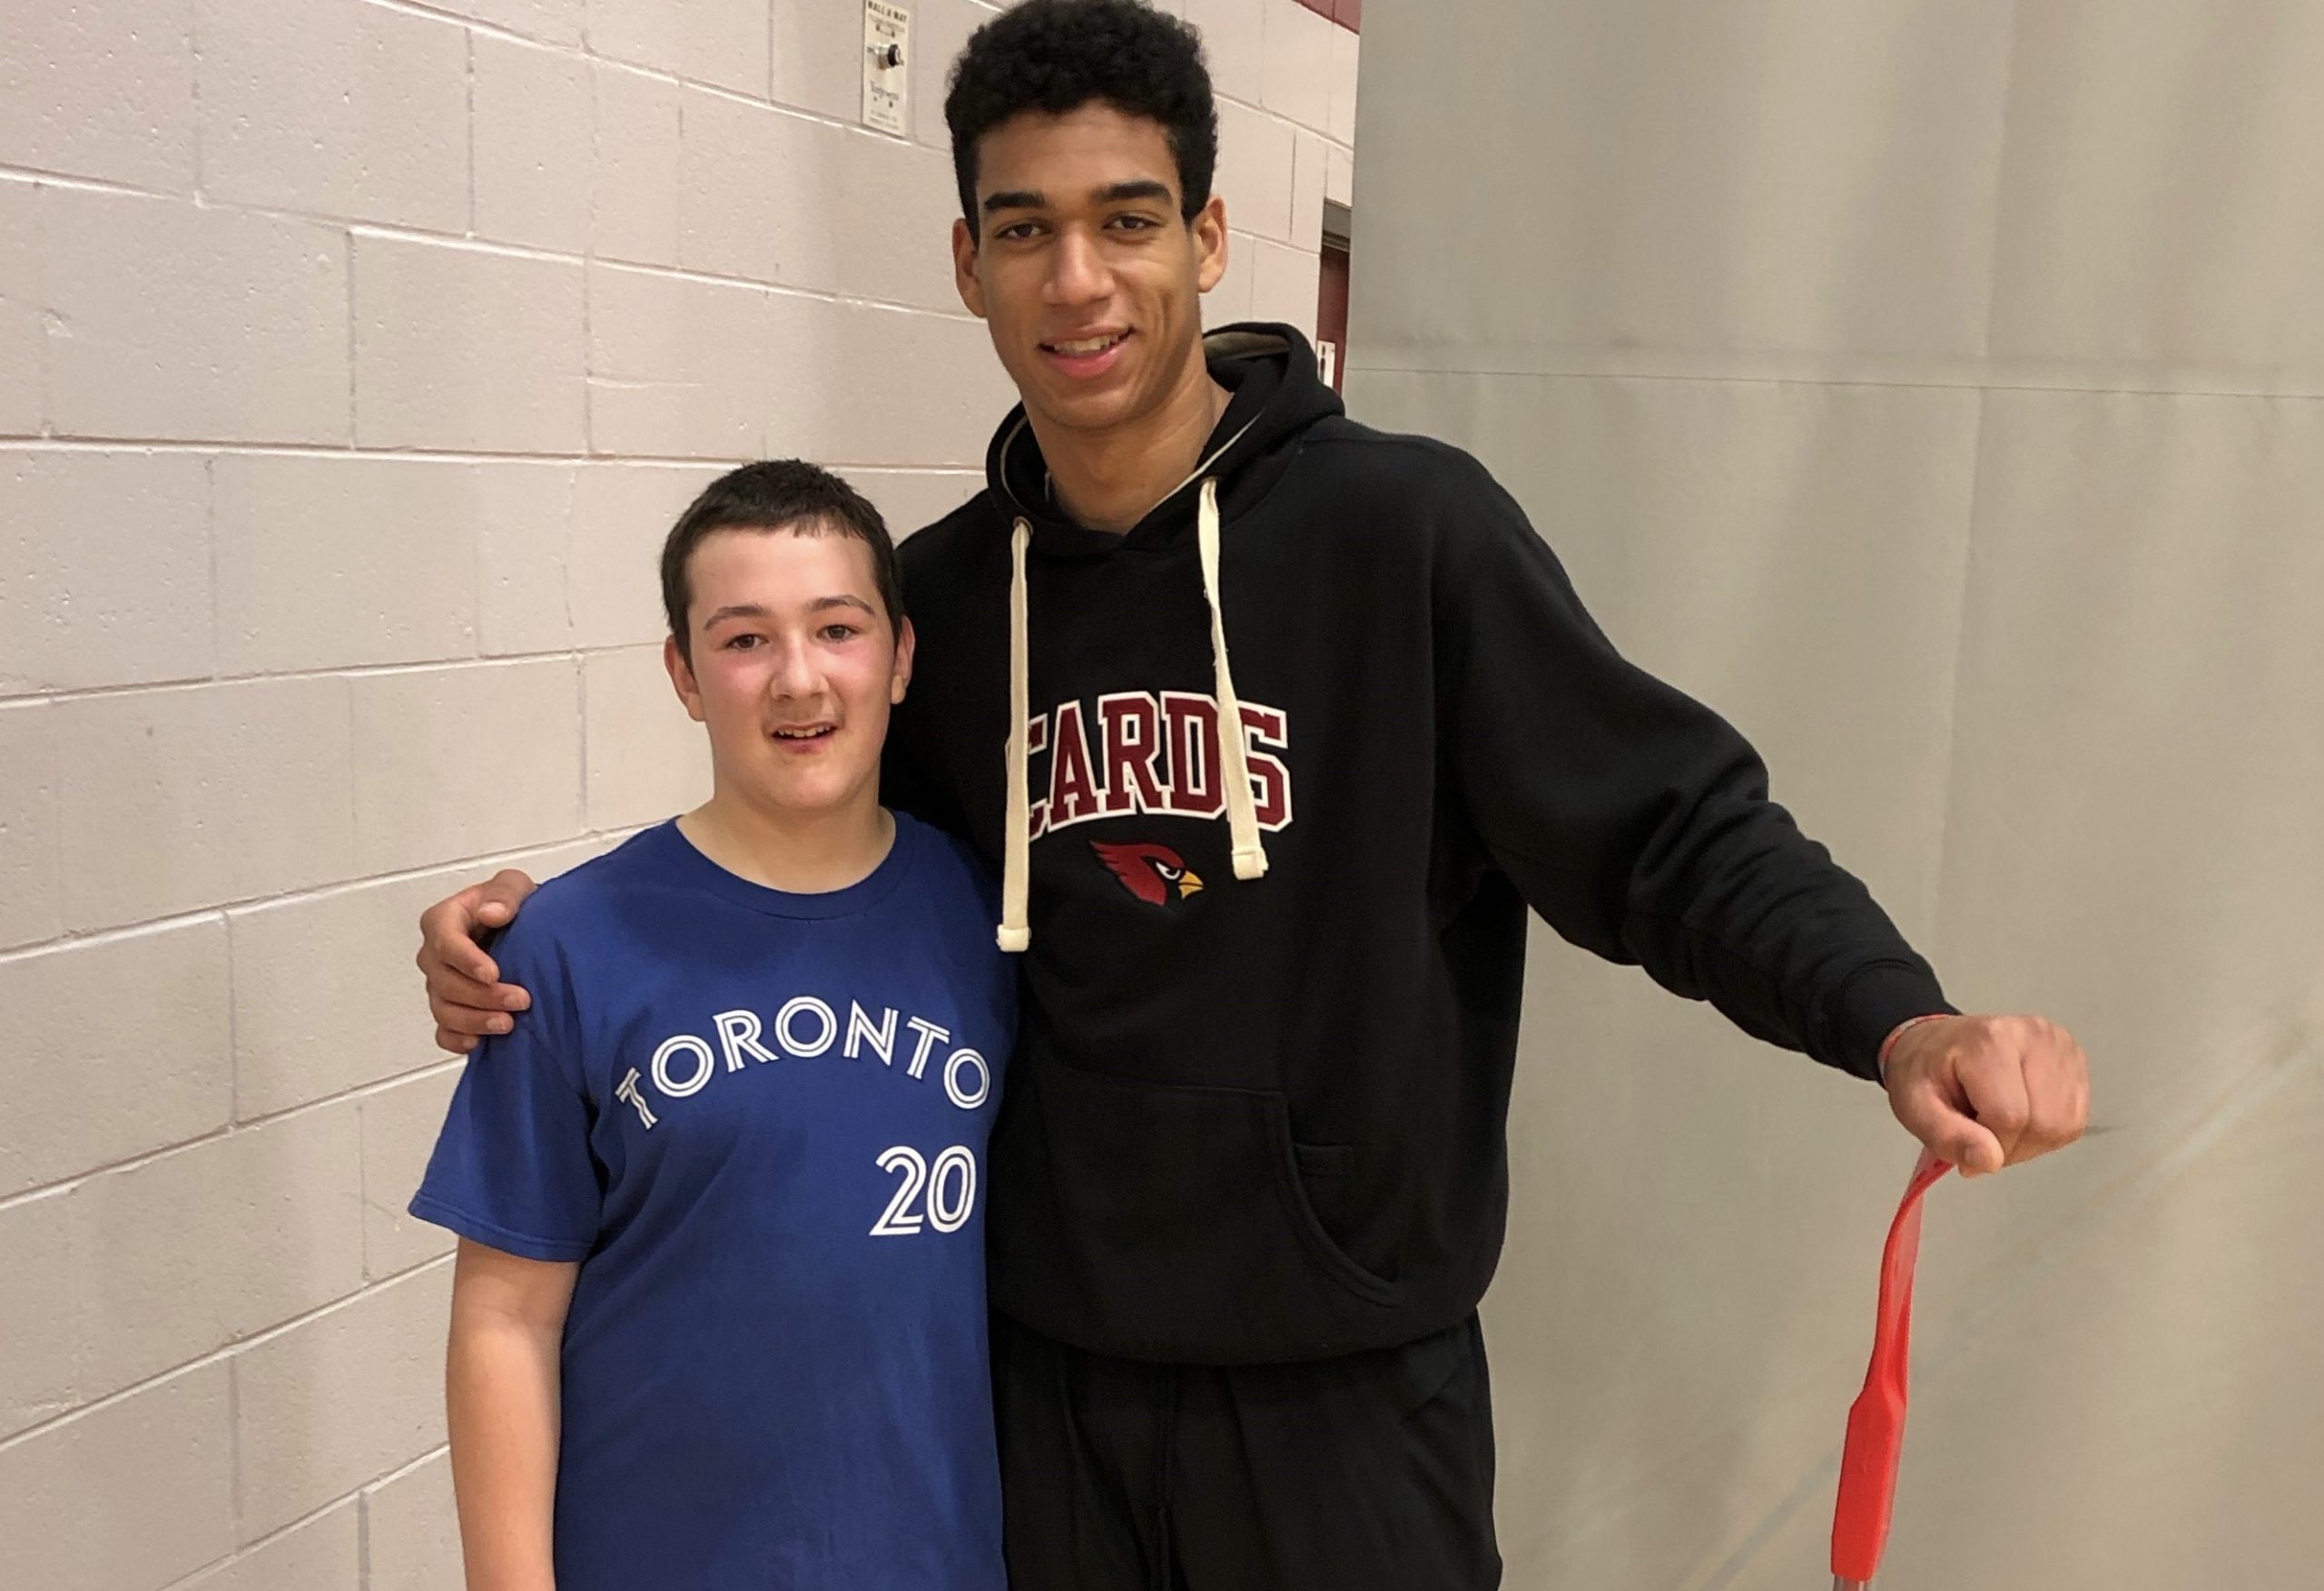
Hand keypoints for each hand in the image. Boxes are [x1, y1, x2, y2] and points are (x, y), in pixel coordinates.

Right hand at [416, 870, 538, 1053]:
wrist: (521, 929)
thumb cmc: (510, 905)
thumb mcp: (512, 886)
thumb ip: (504, 894)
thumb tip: (492, 913)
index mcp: (443, 921)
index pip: (445, 942)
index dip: (466, 960)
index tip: (493, 973)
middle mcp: (434, 955)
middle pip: (444, 982)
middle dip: (481, 995)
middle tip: (520, 1000)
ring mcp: (439, 985)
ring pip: (444, 1009)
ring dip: (474, 1020)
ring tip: (508, 1024)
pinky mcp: (450, 1008)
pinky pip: (443, 1031)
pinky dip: (457, 1040)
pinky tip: (479, 1043)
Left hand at [1883, 1014, 2089, 1176]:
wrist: (1940, 1045)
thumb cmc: (1926, 1073)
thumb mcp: (1915, 1107)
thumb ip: (1947, 1137)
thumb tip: (1990, 1161)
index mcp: (1990, 1040)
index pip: (2010, 1116)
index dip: (1990, 1144)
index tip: (1966, 1138)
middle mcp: (2036, 1036)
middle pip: (2044, 1123)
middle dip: (2011, 1145)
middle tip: (1981, 1132)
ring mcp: (2061, 1046)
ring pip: (2065, 1125)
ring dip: (2031, 1141)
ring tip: (1999, 1122)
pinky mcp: (2076, 1059)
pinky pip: (2075, 1119)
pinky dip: (2048, 1131)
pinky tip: (2022, 1115)